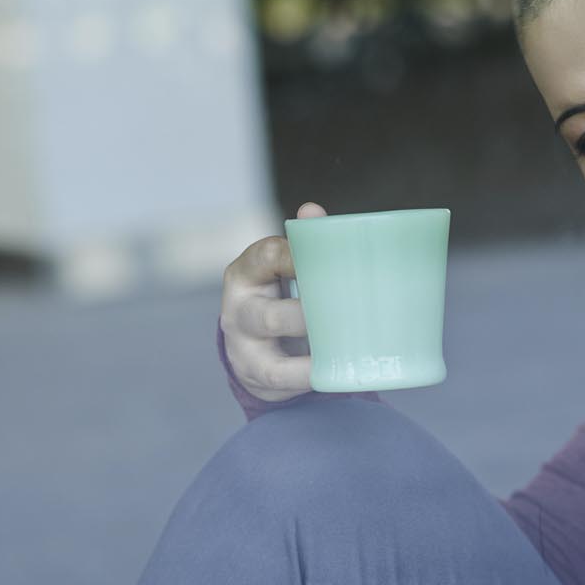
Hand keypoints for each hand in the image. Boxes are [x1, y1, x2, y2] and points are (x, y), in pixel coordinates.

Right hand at [221, 201, 327, 402]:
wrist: (255, 351)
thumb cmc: (280, 299)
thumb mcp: (285, 272)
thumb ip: (304, 245)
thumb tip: (312, 210)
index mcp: (247, 272)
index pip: (267, 257)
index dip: (295, 257)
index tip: (329, 259)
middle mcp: (238, 307)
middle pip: (269, 311)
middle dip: (305, 312)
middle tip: (345, 309)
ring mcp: (243, 343)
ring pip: (274, 345)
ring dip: (308, 338)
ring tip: (343, 337)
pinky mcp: (255, 372)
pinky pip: (281, 375)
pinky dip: (306, 373)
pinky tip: (331, 369)